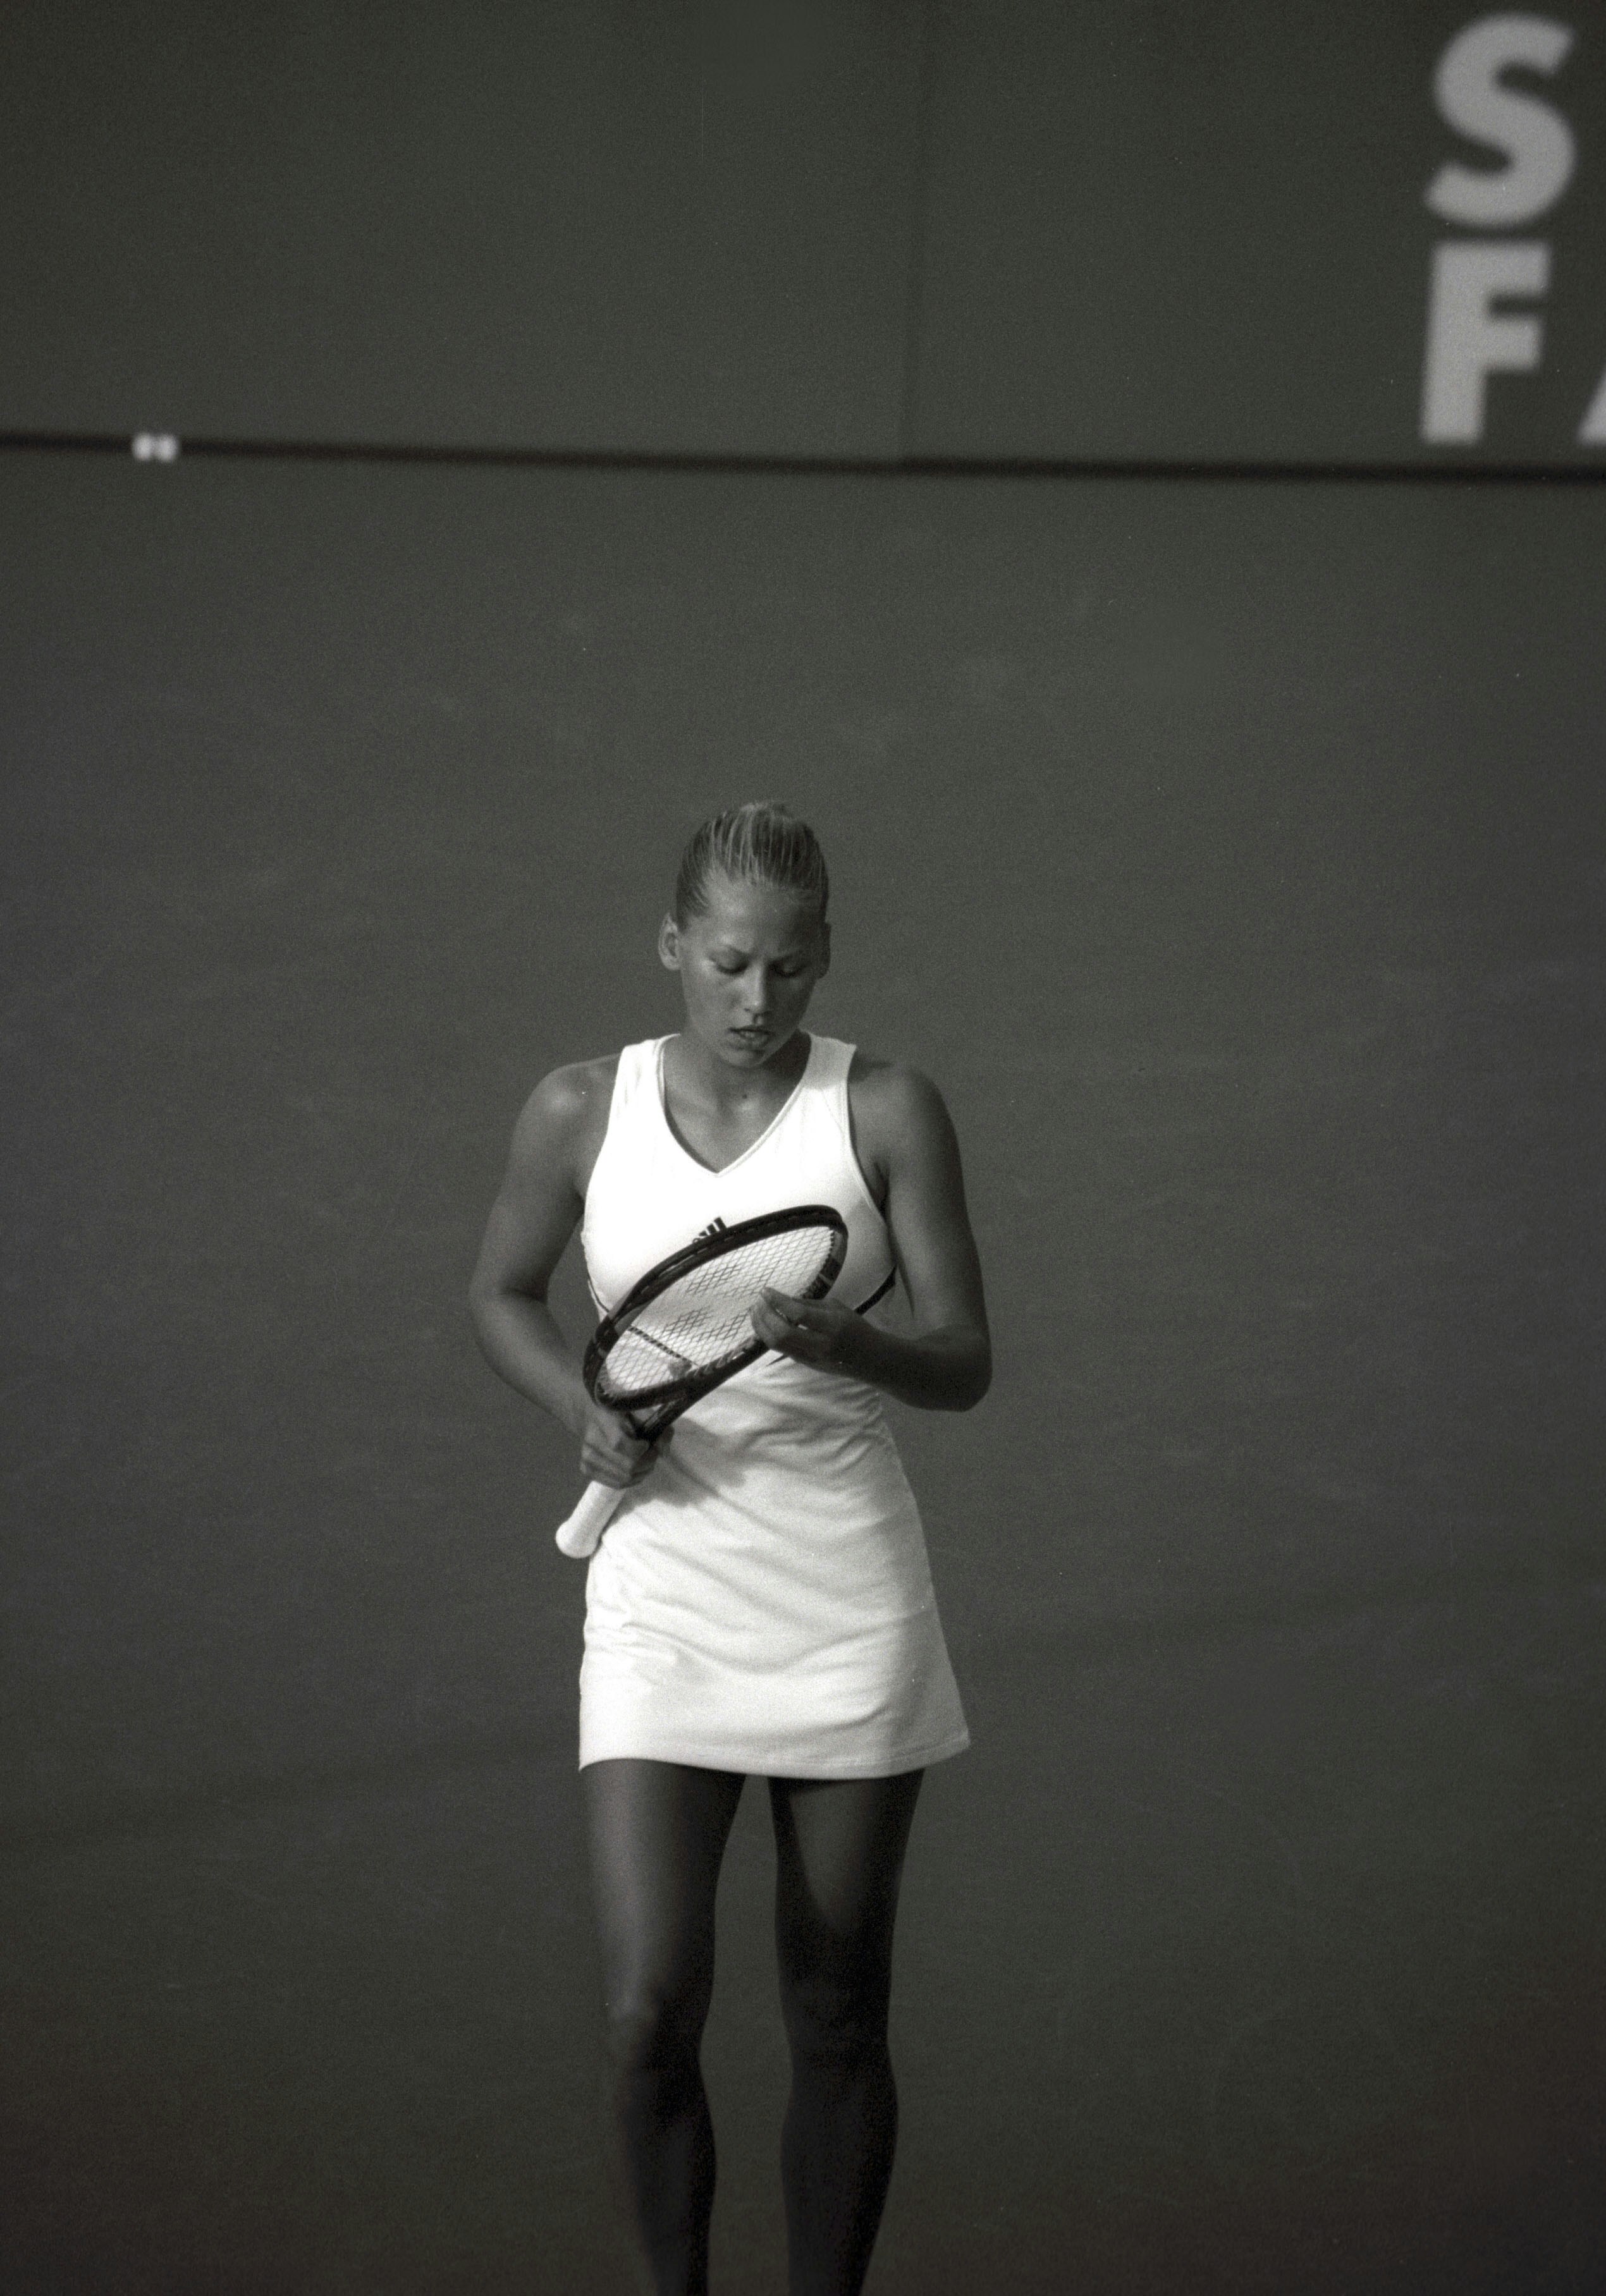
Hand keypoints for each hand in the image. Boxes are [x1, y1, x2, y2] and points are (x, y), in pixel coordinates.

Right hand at [578, 1401, 671, 1488]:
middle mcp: (591, 1439)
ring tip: (645, 1462)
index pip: (619, 1443)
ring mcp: (587, 1457)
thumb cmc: (624, 1413)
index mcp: (604, 1418)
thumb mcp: (645, 1413)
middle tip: (653, 1455)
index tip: (647, 1443)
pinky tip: (635, 1469)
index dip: (640, 1449)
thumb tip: (663, 1452)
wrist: (595, 1415)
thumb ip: (660, 1429)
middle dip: (648, 1463)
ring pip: (624, 1478)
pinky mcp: (587, 1469)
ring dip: (642, 1473)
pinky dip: (632, 1480)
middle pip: (627, 1466)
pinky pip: (617, 1484)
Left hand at [750, 1289, 869, 1377]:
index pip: (798, 1314)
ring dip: (761, 1327)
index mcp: (832, 1326)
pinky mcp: (806, 1364)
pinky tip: (764, 1324)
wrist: (869, 1358)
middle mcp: (820, 1344)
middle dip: (765, 1315)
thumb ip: (808, 1304)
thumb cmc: (855, 1327)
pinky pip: (781, 1349)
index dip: (778, 1301)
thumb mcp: (836, 1308)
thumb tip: (781, 1299)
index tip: (766, 1290)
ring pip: (777, 1345)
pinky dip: (768, 1335)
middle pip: (782, 1333)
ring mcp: (812, 1358)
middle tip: (758, 1300)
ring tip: (756, 1311)